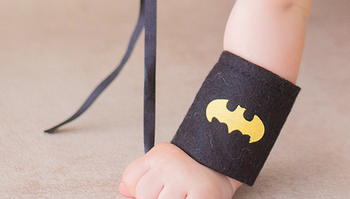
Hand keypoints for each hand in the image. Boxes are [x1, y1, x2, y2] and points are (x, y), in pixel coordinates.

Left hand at [119, 142, 239, 198]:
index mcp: (160, 154)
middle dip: (159, 198)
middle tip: (177, 192)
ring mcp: (185, 178)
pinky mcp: (201, 194)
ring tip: (185, 195)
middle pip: (143, 195)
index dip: (143, 190)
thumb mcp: (165, 168)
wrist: (227, 167)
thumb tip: (123, 189)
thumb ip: (141, 178)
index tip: (159, 188)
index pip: (131, 180)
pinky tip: (192, 198)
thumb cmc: (192, 172)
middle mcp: (170, 163)